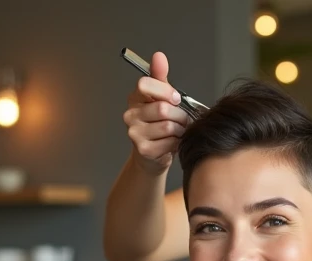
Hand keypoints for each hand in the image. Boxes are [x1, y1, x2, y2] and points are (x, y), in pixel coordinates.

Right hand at [122, 51, 191, 174]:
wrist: (153, 154)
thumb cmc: (159, 123)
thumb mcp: (161, 96)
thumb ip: (160, 76)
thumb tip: (158, 56)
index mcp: (134, 98)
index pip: (145, 84)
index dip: (165, 91)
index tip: (175, 98)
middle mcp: (130, 115)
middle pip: (162, 108)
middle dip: (179, 114)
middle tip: (181, 119)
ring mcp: (135, 134)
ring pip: (168, 126)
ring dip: (180, 129)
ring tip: (178, 130)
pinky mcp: (144, 150)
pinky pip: (170, 142)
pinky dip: (177, 142)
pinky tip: (173, 142)